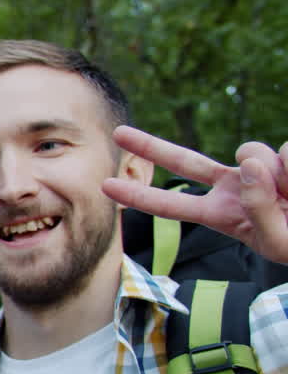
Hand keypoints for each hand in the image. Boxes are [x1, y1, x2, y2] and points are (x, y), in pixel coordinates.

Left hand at [103, 125, 287, 263]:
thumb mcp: (278, 241)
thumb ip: (259, 208)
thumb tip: (249, 163)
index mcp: (223, 214)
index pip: (174, 205)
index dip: (141, 197)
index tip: (103, 187)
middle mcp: (234, 186)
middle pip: (185, 161)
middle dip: (151, 146)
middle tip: (118, 132)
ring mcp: (260, 169)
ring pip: (252, 153)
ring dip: (278, 176)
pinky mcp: (284, 156)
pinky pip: (286, 152)